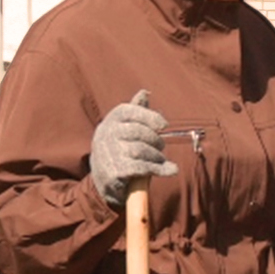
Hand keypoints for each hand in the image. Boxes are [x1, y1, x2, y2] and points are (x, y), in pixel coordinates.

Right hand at [87, 91, 172, 206]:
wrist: (104, 180)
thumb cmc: (121, 149)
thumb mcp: (125, 129)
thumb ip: (136, 112)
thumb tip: (144, 92)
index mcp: (110, 121)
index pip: (129, 111)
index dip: (150, 116)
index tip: (164, 125)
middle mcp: (105, 135)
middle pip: (139, 132)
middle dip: (156, 141)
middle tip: (160, 147)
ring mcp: (108, 153)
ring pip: (142, 150)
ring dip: (158, 157)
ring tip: (160, 160)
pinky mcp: (113, 171)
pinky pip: (142, 167)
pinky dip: (160, 169)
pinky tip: (170, 170)